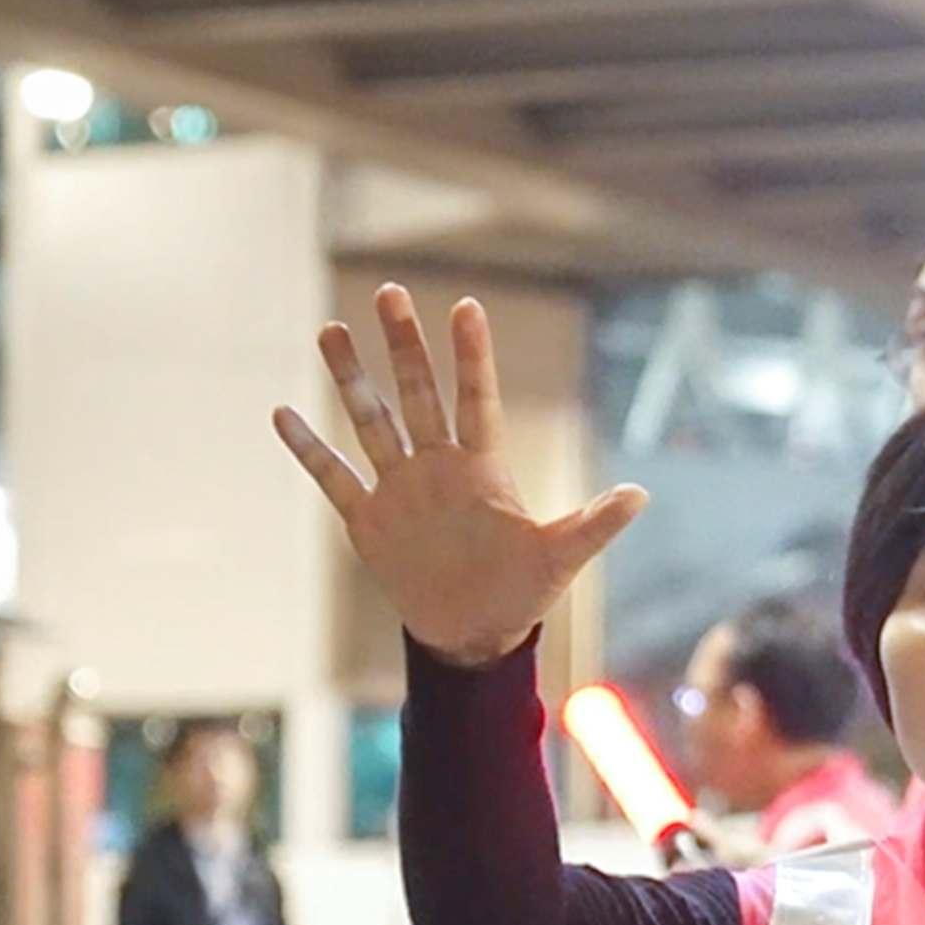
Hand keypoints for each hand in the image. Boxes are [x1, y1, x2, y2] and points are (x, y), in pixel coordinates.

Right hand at [274, 285, 647, 666]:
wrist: (475, 633)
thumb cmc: (523, 591)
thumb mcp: (561, 557)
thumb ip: (594, 524)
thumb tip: (641, 494)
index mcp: (482, 467)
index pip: (476, 398)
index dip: (471, 356)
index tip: (467, 306)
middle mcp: (437, 466)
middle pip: (417, 393)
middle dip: (403, 345)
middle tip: (388, 292)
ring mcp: (400, 488)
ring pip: (370, 421)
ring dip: (351, 379)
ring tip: (331, 330)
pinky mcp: (369, 520)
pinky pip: (334, 477)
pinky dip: (308, 449)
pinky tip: (282, 412)